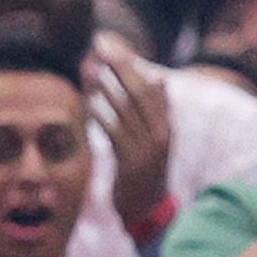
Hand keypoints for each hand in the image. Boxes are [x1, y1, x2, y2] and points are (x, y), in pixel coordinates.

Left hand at [91, 41, 173, 231]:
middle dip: (121, 67)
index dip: (132, 65)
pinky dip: (103, 115)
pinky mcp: (131, 162)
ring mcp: (147, 148)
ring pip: (126, 110)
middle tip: (102, 46)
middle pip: (140, 92)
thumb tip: (158, 80)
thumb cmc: (147, 174)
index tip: (112, 45)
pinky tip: (89, 102)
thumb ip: (156, 112)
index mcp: (166, 126)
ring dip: (108, 86)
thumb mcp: (157, 142)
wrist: (149, 212)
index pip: (151, 87)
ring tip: (92, 67)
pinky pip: (116, 133)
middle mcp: (160, 134)